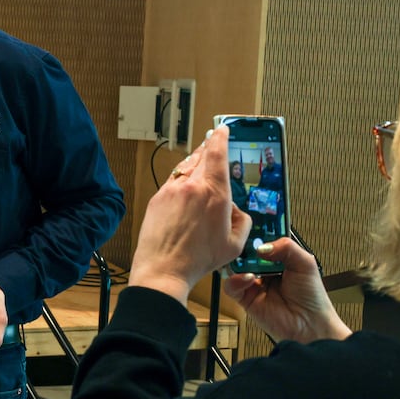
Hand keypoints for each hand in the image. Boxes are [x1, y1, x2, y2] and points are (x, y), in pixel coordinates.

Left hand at [128, 127, 250, 304]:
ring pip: (185, 169)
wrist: (163, 268)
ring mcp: (171, 191)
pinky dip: (181, 181)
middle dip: (208, 147)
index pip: (217, 154)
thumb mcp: (234, 244)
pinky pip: (172, 182)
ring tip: (201, 165)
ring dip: (194, 163)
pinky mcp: (157, 199)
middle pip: (201, 157)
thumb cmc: (197, 259)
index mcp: (214, 194)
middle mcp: (191, 187)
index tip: (222, 130)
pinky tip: (184, 189)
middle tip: (212, 143)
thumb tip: (236, 210)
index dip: (220, 137)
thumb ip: (241, 221)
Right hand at [223, 238, 350, 342]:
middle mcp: (264, 269)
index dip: (257, 231)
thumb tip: (263, 246)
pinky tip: (250, 278)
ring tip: (247, 260)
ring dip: (239, 261)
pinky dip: (236, 280)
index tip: (250, 221)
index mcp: (278, 258)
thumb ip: (287, 247)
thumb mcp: (306, 263)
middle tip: (243, 238)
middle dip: (243, 244)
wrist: (310, 325)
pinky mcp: (245, 298)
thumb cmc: (312, 297)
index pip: (263, 239)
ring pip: (235, 266)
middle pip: (246, 251)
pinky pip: (232, 285)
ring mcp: (253, 282)